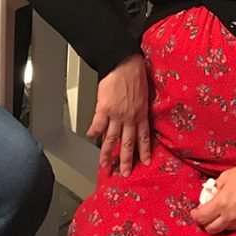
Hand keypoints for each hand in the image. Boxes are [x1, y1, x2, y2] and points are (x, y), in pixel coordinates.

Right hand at [88, 54, 151, 176]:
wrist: (124, 63)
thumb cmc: (136, 74)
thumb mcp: (144, 94)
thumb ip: (141, 108)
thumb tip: (137, 118)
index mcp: (141, 114)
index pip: (144, 137)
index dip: (144, 151)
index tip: (144, 163)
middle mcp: (130, 117)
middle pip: (127, 143)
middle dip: (125, 160)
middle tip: (123, 173)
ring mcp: (117, 114)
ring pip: (111, 139)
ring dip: (107, 153)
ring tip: (104, 164)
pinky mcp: (104, 108)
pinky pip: (97, 125)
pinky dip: (93, 132)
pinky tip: (90, 138)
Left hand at [190, 162, 235, 233]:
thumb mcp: (226, 176)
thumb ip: (215, 189)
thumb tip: (209, 198)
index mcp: (222, 203)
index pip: (202, 217)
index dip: (196, 215)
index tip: (195, 211)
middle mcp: (230, 216)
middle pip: (211, 229)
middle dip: (206, 221)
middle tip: (207, 213)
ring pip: (224, 228)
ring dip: (221, 221)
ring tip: (225, 209)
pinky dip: (234, 221)